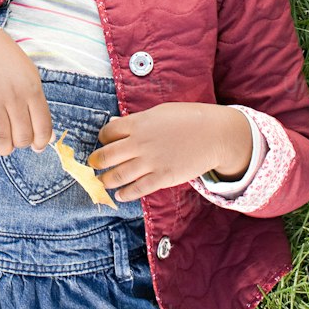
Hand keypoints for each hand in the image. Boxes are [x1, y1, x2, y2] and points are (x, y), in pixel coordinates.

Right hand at [0, 23, 52, 155]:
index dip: (41, 143)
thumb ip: (39, 108)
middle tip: (16, 138)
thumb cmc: (9, 64)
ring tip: (3, 140)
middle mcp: (14, 95)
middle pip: (22, 138)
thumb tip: (47, 140)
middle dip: (20, 144)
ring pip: (1, 140)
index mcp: (33, 90)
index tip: (36, 146)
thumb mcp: (31, 79)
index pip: (43, 129)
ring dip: (3, 146)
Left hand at [86, 103, 252, 201]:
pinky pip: (138, 189)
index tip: (103, 142)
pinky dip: (126, 194)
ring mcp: (151, 162)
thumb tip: (116, 124)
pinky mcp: (163, 177)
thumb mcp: (159, 112)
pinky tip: (120, 195)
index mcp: (138, 123)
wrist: (214, 134)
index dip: (102, 139)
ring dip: (107, 180)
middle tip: (93, 164)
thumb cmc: (188, 119)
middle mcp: (140, 143)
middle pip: (107, 155)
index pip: (108, 132)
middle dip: (96, 161)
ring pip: (118, 175)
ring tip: (103, 182)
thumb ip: (136, 121)